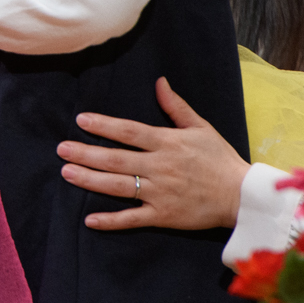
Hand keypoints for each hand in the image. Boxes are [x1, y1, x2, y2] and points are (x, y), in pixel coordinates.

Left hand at [57, 76, 249, 231]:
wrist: (242, 195)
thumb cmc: (220, 159)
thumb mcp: (201, 128)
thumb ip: (176, 107)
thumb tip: (159, 82)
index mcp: (168, 143)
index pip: (129, 131)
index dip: (104, 126)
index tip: (81, 120)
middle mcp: (160, 167)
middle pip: (116, 159)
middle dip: (86, 153)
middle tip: (61, 149)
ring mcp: (160, 193)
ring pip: (119, 186)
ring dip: (90, 180)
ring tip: (67, 173)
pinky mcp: (163, 216)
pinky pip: (132, 219)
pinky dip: (111, 220)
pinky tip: (89, 219)